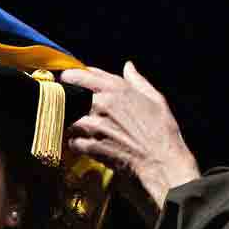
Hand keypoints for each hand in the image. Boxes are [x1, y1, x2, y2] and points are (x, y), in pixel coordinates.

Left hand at [62, 61, 200, 209]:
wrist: (161, 161)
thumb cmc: (162, 131)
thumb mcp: (155, 99)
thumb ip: (138, 81)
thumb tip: (128, 66)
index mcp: (117, 89)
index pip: (82, 74)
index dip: (70, 76)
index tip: (66, 79)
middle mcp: (103, 104)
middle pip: (70, 97)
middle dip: (67, 101)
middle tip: (68, 106)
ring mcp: (96, 126)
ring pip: (69, 120)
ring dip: (71, 124)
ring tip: (77, 129)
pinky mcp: (92, 146)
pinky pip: (73, 142)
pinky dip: (75, 144)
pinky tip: (83, 145)